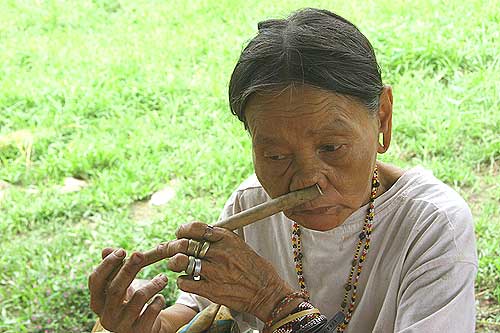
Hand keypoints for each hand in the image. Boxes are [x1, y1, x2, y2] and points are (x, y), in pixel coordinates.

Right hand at [88, 247, 167, 332]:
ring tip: (163, 278)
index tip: (122, 251)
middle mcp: (106, 316)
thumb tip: (105, 249)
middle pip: (115, 289)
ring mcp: (122, 326)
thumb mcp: (119, 286)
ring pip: (139, 298)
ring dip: (154, 284)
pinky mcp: (139, 332)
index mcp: (98, 302)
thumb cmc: (128, 302)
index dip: (107, 265)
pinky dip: (159, 300)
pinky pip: (152, 310)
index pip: (95, 281)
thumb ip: (113, 268)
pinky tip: (160, 298)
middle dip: (128, 269)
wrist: (142, 328)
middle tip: (140, 254)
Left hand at [161, 222, 295, 320]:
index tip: (180, 234)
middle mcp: (219, 252)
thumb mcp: (240, 245)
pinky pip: (184, 282)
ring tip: (177, 265)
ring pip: (180, 261)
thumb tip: (198, 236)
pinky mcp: (211, 290)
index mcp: (226, 238)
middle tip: (173, 251)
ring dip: (175, 263)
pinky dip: (182, 281)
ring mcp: (214, 272)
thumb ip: (219, 240)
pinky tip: (188, 280)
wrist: (267, 292)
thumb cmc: (255, 269)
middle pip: (184, 244)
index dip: (183, 230)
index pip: (196, 228)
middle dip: (173, 246)